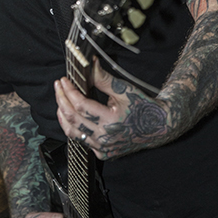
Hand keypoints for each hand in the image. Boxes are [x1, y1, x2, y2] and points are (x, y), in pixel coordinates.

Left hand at [55, 58, 169, 159]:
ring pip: (73, 132)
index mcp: (111, 122)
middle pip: (73, 119)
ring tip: (61, 99)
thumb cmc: (142, 106)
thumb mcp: (123, 89)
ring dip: (63, 115)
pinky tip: (71, 115)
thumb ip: (102, 78)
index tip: (63, 80)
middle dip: (62, 100)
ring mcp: (104, 148)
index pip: (81, 106)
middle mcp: (106, 138)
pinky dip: (73, 127)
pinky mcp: (103, 153)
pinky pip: (81, 140)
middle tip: (58, 86)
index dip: (69, 91)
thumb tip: (89, 63)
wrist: (158, 126)